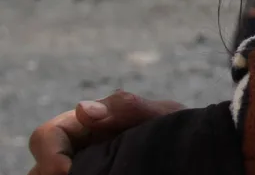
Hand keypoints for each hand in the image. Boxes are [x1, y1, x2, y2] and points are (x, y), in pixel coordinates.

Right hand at [26, 91, 184, 174]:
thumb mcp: (160, 116)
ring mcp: (81, 168)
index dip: (51, 156)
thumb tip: (83, 109)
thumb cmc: (173, 128)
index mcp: (83, 123)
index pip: (45, 136)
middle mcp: (74, 148)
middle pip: (40, 167)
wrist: (192, 150)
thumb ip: (127, 108)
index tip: (71, 172)